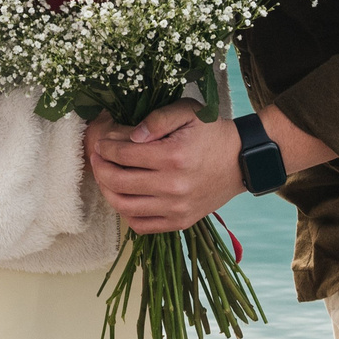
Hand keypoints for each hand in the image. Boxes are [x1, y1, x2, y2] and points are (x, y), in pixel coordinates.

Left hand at [83, 100, 241, 233]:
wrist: (241, 161)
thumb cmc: (212, 133)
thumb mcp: (188, 112)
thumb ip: (157, 119)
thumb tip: (130, 136)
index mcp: (173, 157)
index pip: (124, 154)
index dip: (106, 147)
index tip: (102, 142)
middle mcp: (173, 186)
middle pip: (119, 181)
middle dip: (100, 168)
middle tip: (96, 157)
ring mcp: (177, 208)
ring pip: (125, 206)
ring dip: (107, 191)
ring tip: (104, 177)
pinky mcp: (180, 222)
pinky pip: (142, 226)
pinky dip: (126, 214)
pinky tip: (123, 198)